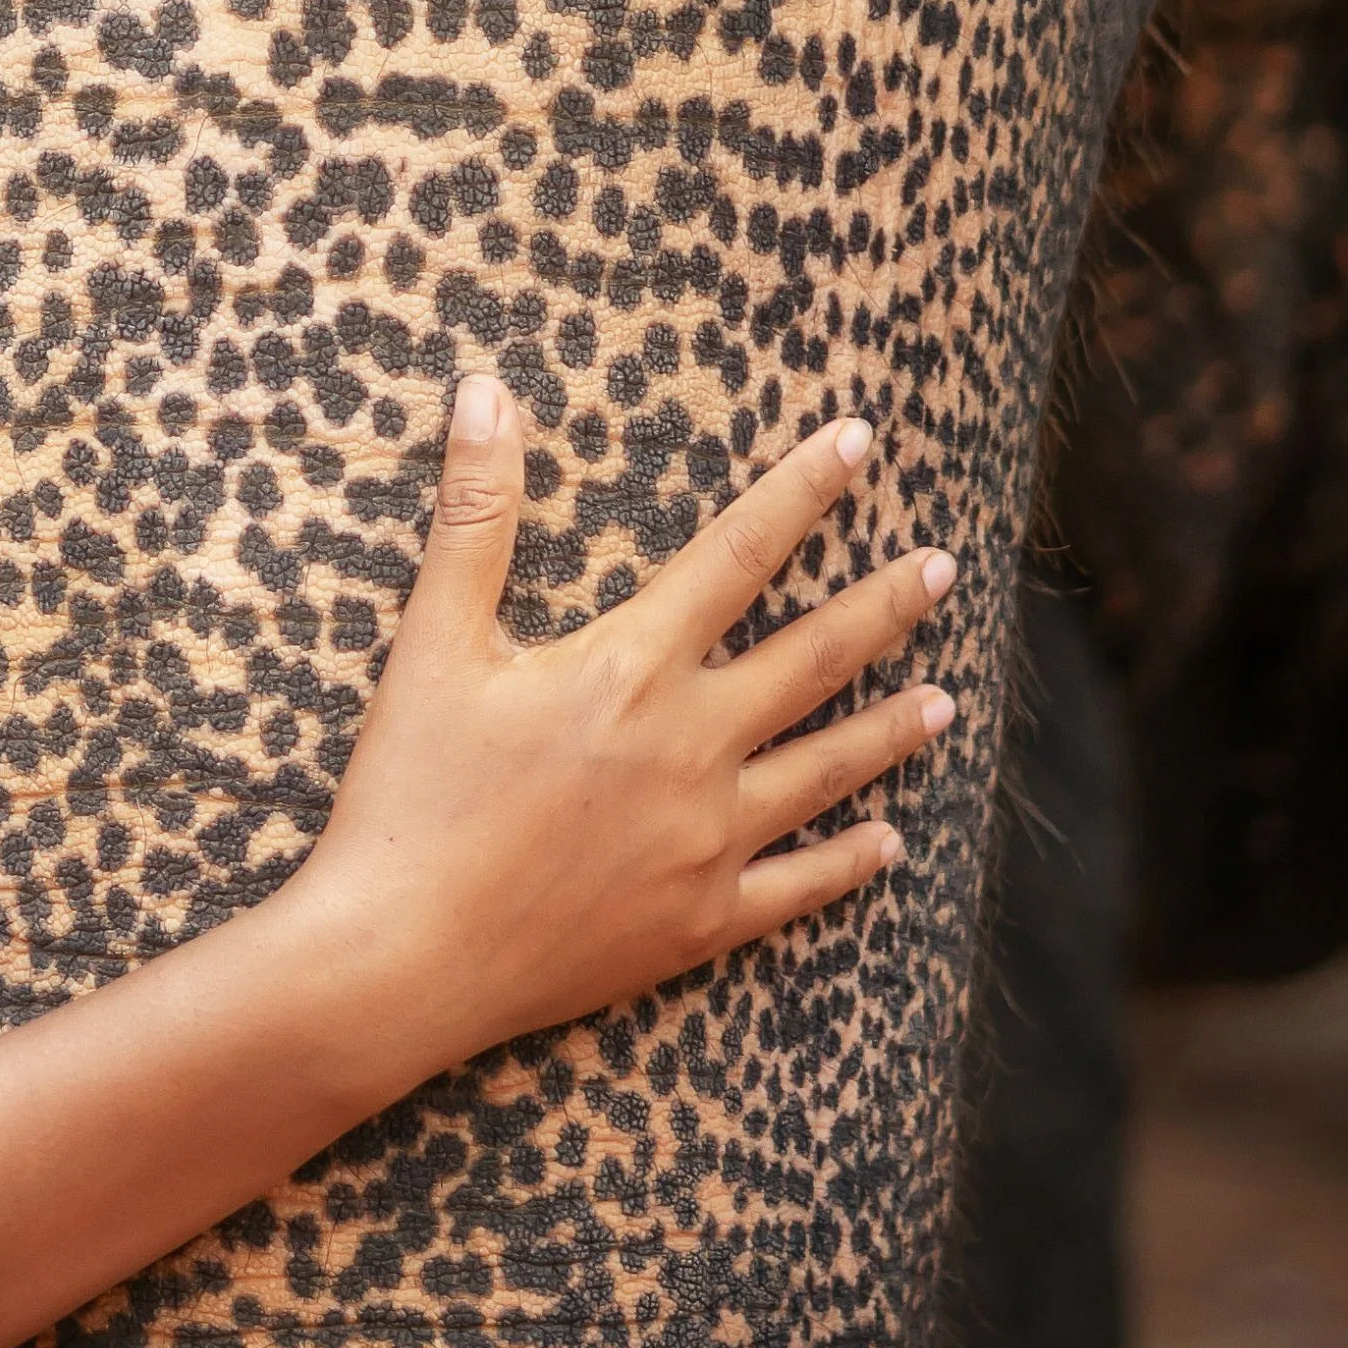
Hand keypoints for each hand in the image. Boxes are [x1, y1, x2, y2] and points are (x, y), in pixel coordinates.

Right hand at [281, 373, 958, 1070]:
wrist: (401, 958)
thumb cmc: (408, 795)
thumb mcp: (432, 644)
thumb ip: (475, 514)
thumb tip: (484, 389)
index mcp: (632, 669)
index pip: (739, 554)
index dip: (804, 491)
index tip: (863, 442)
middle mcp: (693, 747)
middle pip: (813, 658)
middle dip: (885, 606)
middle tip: (945, 569)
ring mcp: (708, 841)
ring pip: (828, 769)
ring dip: (891, 729)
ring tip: (946, 701)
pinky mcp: (701, 921)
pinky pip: (799, 886)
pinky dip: (851, 863)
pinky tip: (889, 844)